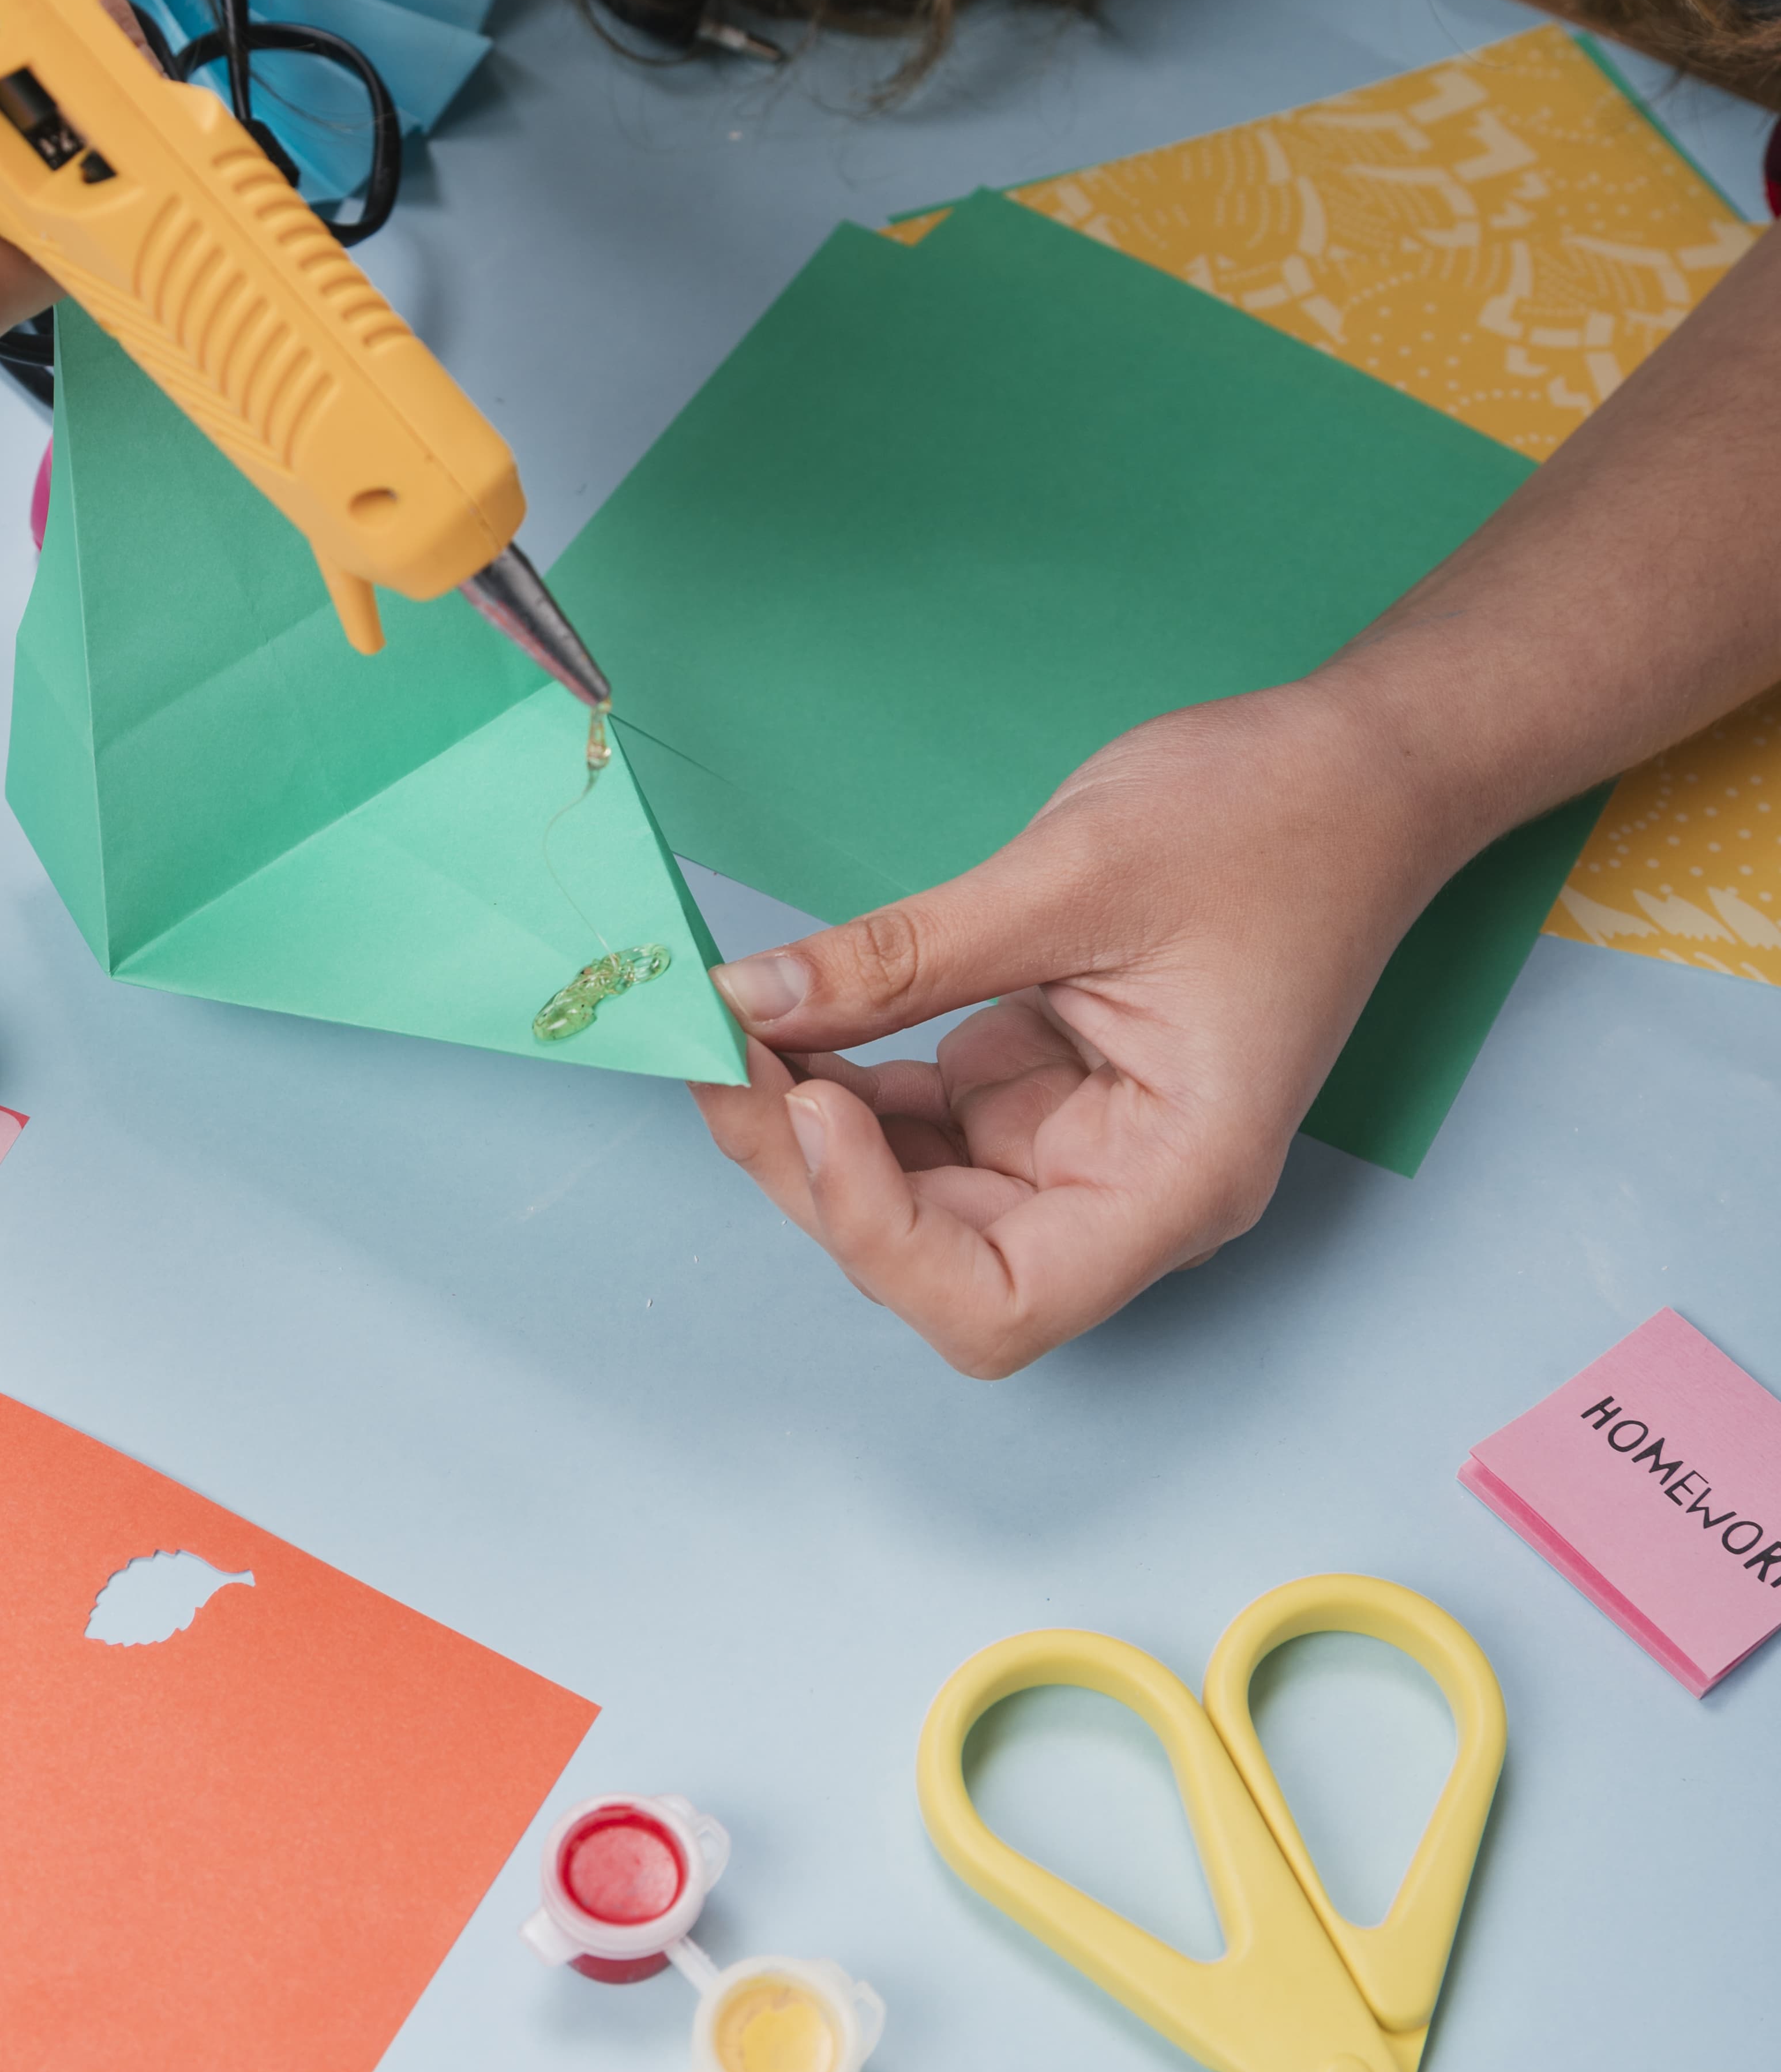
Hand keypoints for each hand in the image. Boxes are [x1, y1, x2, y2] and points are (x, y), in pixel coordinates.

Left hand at [690, 678, 1465, 1375]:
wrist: (1356, 771)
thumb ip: (902, 957)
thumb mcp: (1068, 875)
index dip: (875, 1230)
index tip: (805, 1101)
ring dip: (815, 1129)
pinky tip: (795, 1018)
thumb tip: (747, 1001)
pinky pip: (927, 1124)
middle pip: (935, 1258)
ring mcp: (1084, 1146)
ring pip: (915, 1198)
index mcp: (1176, 1180)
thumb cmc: (1266, 819)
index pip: (995, 1300)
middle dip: (811, 1169)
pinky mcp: (1048, 1090)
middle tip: (715, 1051)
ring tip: (736, 1029)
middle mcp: (1128, 1192)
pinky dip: (851, 1081)